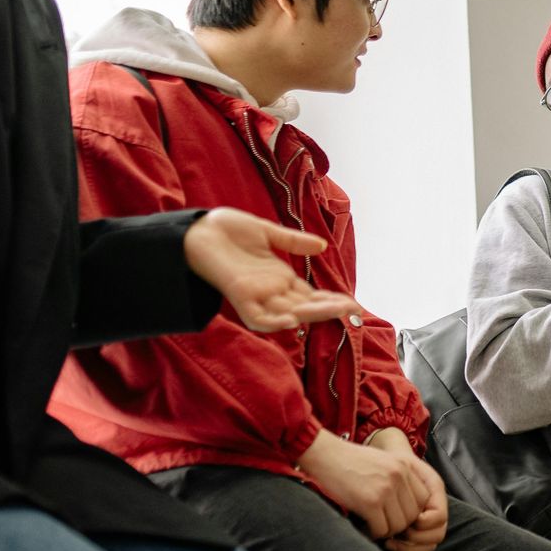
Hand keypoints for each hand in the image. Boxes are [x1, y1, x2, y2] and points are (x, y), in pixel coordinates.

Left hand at [183, 207, 361, 331]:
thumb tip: (322, 247)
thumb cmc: (225, 230)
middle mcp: (271, 290)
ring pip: (290, 312)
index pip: (310, 295)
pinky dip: (275, 321)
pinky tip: (292, 319)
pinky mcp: (239, 296)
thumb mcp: (266, 232)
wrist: (195, 229)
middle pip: (306, 306)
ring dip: (313, 314)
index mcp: (279, 277)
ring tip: (338, 310)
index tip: (353, 303)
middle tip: (354, 310)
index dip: (330, 300)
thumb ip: (292, 241)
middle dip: (330, 308)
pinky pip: (259, 317)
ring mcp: (256, 295)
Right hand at [297, 429, 435, 539]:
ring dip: (386, 530)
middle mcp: (399, 476)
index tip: (396, 514)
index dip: (411, 511)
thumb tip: (408, 507)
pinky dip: (373, 533)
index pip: (423, 499)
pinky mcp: (369, 502)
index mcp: (405, 466)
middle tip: (384, 524)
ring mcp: (385, 489)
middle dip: (399, 524)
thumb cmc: (350, 461)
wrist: (325, 455)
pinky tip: (364, 526)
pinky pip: (381, 529)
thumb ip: (399, 478)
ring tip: (373, 526)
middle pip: (413, 515)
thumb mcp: (383, 461)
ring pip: (398, 525)